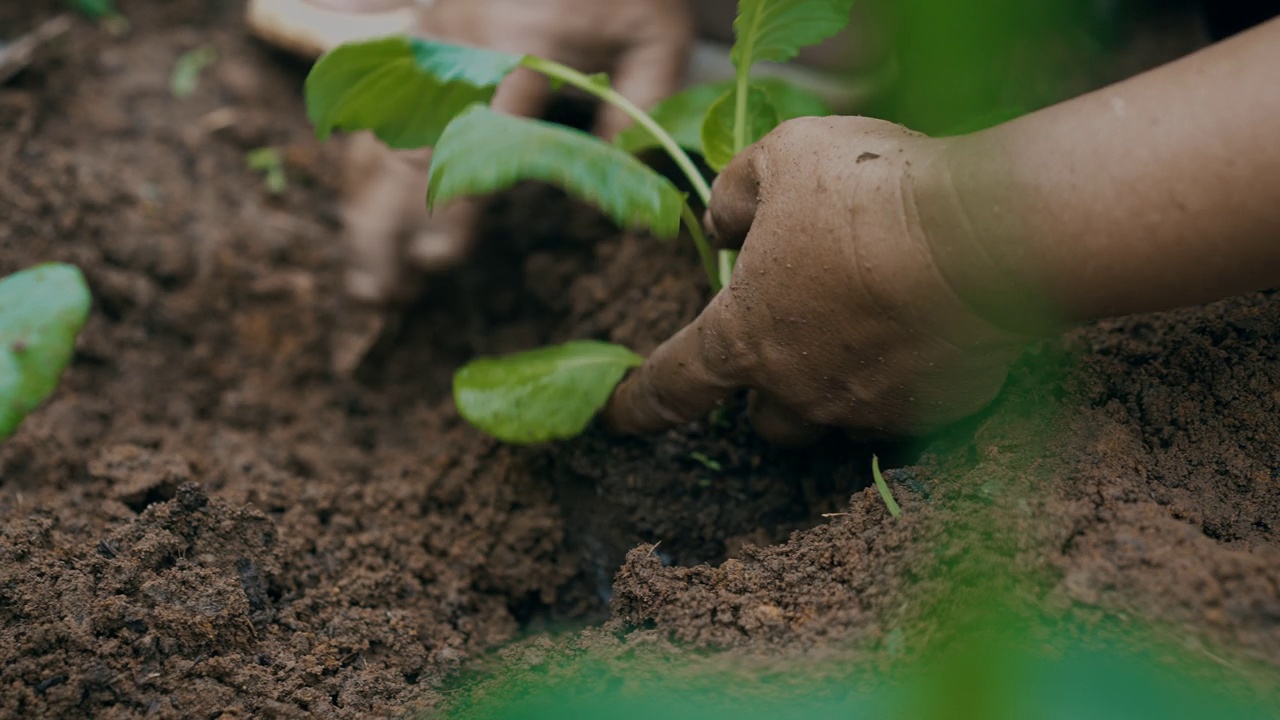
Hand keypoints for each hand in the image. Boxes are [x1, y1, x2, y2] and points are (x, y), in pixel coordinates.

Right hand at [341, 0, 694, 304]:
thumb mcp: (654, 33)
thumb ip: (643, 105)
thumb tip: (621, 175)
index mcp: (510, 50)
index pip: (471, 148)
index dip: (450, 210)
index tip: (438, 260)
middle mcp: (453, 52)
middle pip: (403, 154)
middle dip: (382, 230)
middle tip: (377, 295)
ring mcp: (428, 46)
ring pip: (379, 136)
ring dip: (365, 208)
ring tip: (363, 272)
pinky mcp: (421, 40)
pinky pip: (380, 110)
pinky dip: (366, 165)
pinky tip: (363, 206)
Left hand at [604, 116, 1037, 442]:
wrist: (988, 234)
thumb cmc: (869, 190)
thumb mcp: (782, 158)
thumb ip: (737, 194)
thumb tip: (725, 225)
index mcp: (745, 335)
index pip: (674, 384)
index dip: (640, 404)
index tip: (617, 418)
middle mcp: (800, 387)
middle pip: (765, 421)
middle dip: (769, 390)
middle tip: (800, 338)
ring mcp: (868, 407)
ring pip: (837, 418)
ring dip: (838, 386)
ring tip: (874, 325)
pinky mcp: (935, 411)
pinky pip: (907, 406)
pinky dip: (906, 376)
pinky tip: (929, 326)